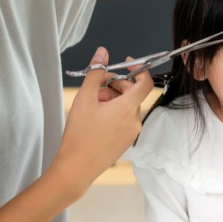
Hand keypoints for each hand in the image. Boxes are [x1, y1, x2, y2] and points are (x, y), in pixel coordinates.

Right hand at [52, 47, 152, 198]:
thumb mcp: (84, 98)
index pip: (145, 82)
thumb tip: (102, 53)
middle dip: (115, 85)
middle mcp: (135, 121)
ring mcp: (132, 133)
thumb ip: (95, 72)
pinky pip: (124, 120)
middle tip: (96, 87)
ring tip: (92, 105)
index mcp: (128, 108)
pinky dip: (113, 113)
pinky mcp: (126, 142)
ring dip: (113, 100)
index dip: (138, 69)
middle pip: (132, 94)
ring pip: (127, 107)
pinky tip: (95, 118)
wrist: (76, 168)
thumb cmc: (80, 135)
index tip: (125, 63)